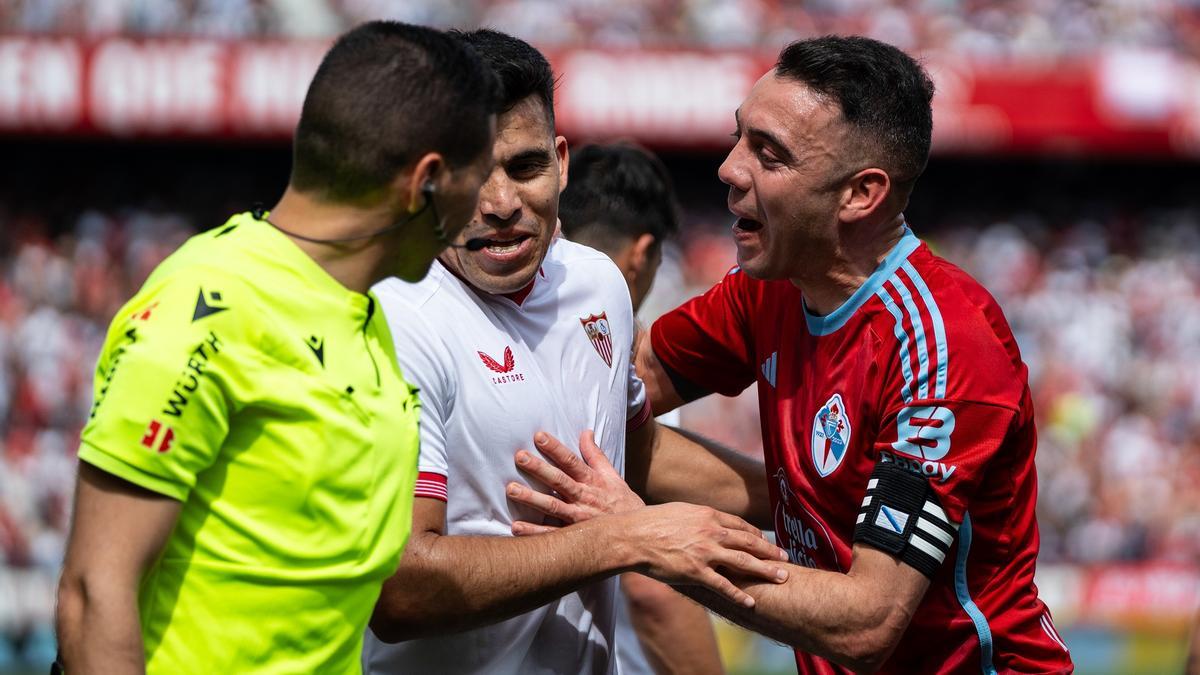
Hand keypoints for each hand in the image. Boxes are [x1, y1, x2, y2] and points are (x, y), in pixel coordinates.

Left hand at [507, 430, 642, 533]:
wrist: (637, 536)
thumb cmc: (623, 503)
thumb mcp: (612, 476)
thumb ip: (596, 455)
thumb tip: (585, 432)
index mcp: (592, 481)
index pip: (571, 461)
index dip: (555, 448)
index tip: (539, 436)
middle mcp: (584, 497)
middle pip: (558, 480)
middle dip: (539, 468)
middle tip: (520, 457)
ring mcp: (578, 518)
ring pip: (552, 506)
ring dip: (531, 498)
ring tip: (511, 490)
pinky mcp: (574, 536)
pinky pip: (551, 534)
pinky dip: (534, 532)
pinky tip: (516, 527)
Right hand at [620, 503, 789, 606]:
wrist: (633, 537)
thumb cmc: (651, 522)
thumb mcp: (679, 511)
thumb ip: (696, 517)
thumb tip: (703, 518)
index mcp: (707, 515)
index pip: (740, 525)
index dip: (755, 535)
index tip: (765, 542)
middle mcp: (711, 532)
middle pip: (749, 542)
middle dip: (769, 552)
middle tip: (784, 559)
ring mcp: (706, 553)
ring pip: (743, 562)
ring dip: (765, 571)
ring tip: (781, 578)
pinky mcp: (696, 572)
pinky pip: (723, 586)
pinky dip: (738, 595)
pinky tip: (750, 603)